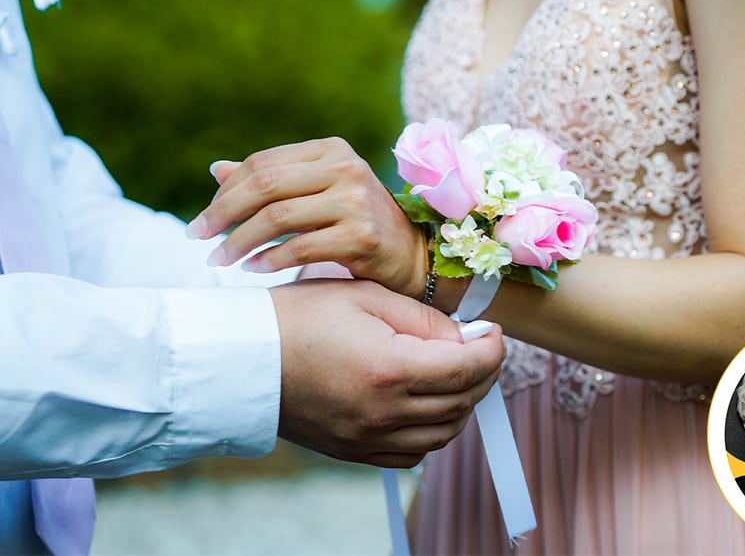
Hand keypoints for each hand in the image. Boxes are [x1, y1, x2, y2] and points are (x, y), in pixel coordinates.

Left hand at [187, 138, 427, 298]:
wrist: (412, 257)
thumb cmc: (358, 224)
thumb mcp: (318, 194)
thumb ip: (273, 180)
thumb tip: (217, 170)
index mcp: (332, 151)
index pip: (263, 164)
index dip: (226, 191)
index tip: (205, 219)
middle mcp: (346, 169)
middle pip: (265, 186)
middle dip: (223, 213)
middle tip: (198, 238)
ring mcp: (357, 201)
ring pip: (277, 218)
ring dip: (239, 241)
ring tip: (220, 259)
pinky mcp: (363, 236)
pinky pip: (300, 247)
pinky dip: (269, 260)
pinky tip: (253, 268)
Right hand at [268, 278, 504, 467]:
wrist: (242, 360)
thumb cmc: (297, 318)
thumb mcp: (364, 298)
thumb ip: (423, 319)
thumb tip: (465, 337)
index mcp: (388, 369)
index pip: (466, 369)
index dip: (491, 349)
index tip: (493, 332)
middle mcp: (383, 413)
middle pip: (462, 402)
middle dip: (483, 372)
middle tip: (478, 346)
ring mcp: (368, 439)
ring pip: (444, 433)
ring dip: (462, 403)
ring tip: (456, 372)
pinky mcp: (354, 452)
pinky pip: (414, 454)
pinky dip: (433, 432)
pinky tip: (427, 404)